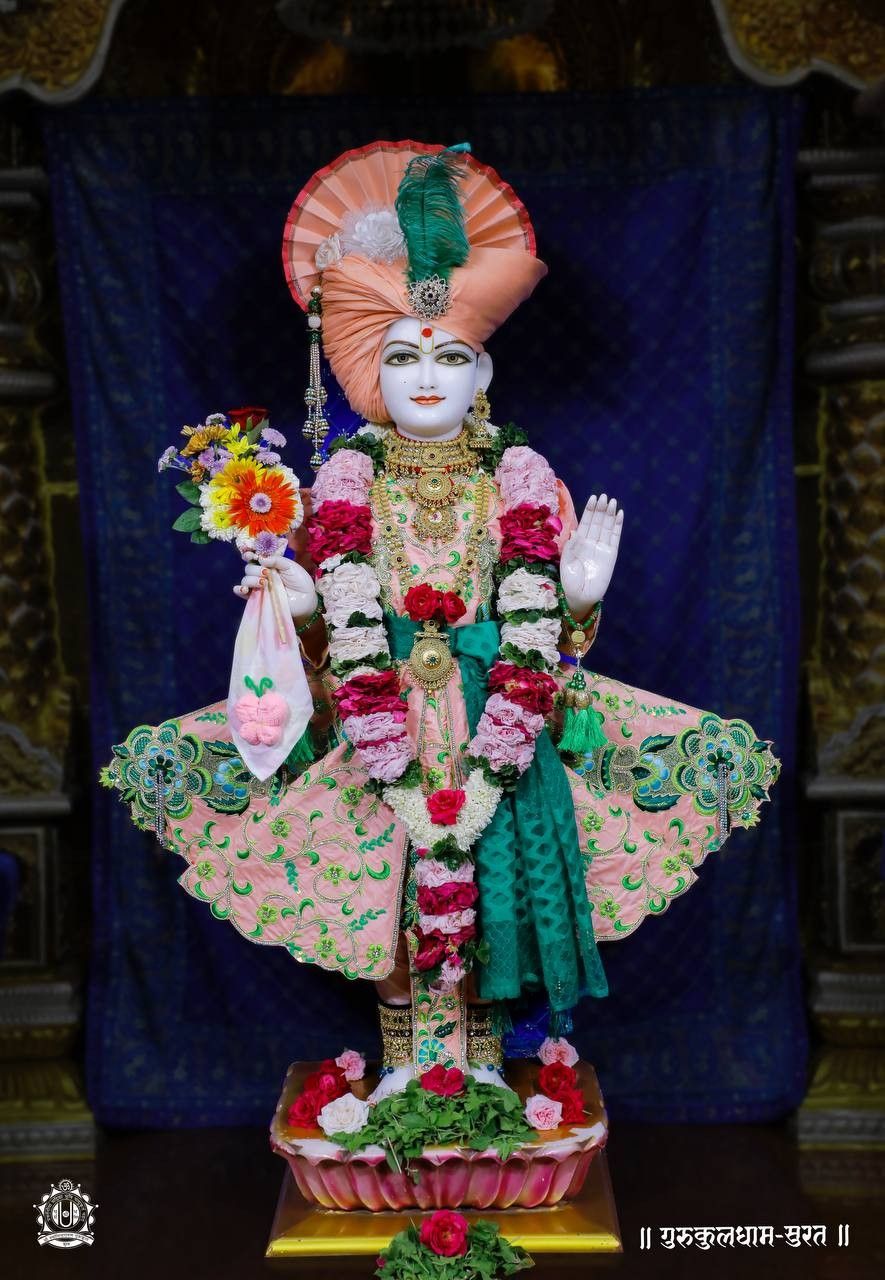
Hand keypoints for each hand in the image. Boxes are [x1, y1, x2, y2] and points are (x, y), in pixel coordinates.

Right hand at [234, 553, 318, 622]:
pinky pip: (242, 593)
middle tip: (266, 573)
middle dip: (255, 569)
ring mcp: (259, 587)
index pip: (254, 557)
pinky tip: (244, 589)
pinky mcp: (257, 598)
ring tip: (263, 583)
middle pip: (249, 568)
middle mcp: (262, 574)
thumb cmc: (299, 581)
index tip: (250, 554)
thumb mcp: (290, 566)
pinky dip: (239, 589)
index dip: (249, 554)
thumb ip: (276, 560)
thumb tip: (261, 558)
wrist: (305, 598)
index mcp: (269, 564)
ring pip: (246, 579)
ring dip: (251, 579)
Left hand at [559, 494, 623, 617]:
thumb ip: (571, 546)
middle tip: (604, 496)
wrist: (580, 596)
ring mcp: (602, 548)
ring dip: (610, 514)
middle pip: (597, 522)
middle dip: (600, 509)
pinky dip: (617, 526)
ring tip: (612, 501)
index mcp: (579, 542)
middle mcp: (591, 542)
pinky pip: (615, 538)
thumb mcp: (566, 561)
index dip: (590, 510)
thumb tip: (576, 531)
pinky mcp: (611, 555)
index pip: (586, 522)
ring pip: (607, 527)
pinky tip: (619, 515)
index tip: (593, 498)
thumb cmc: (569, 581)